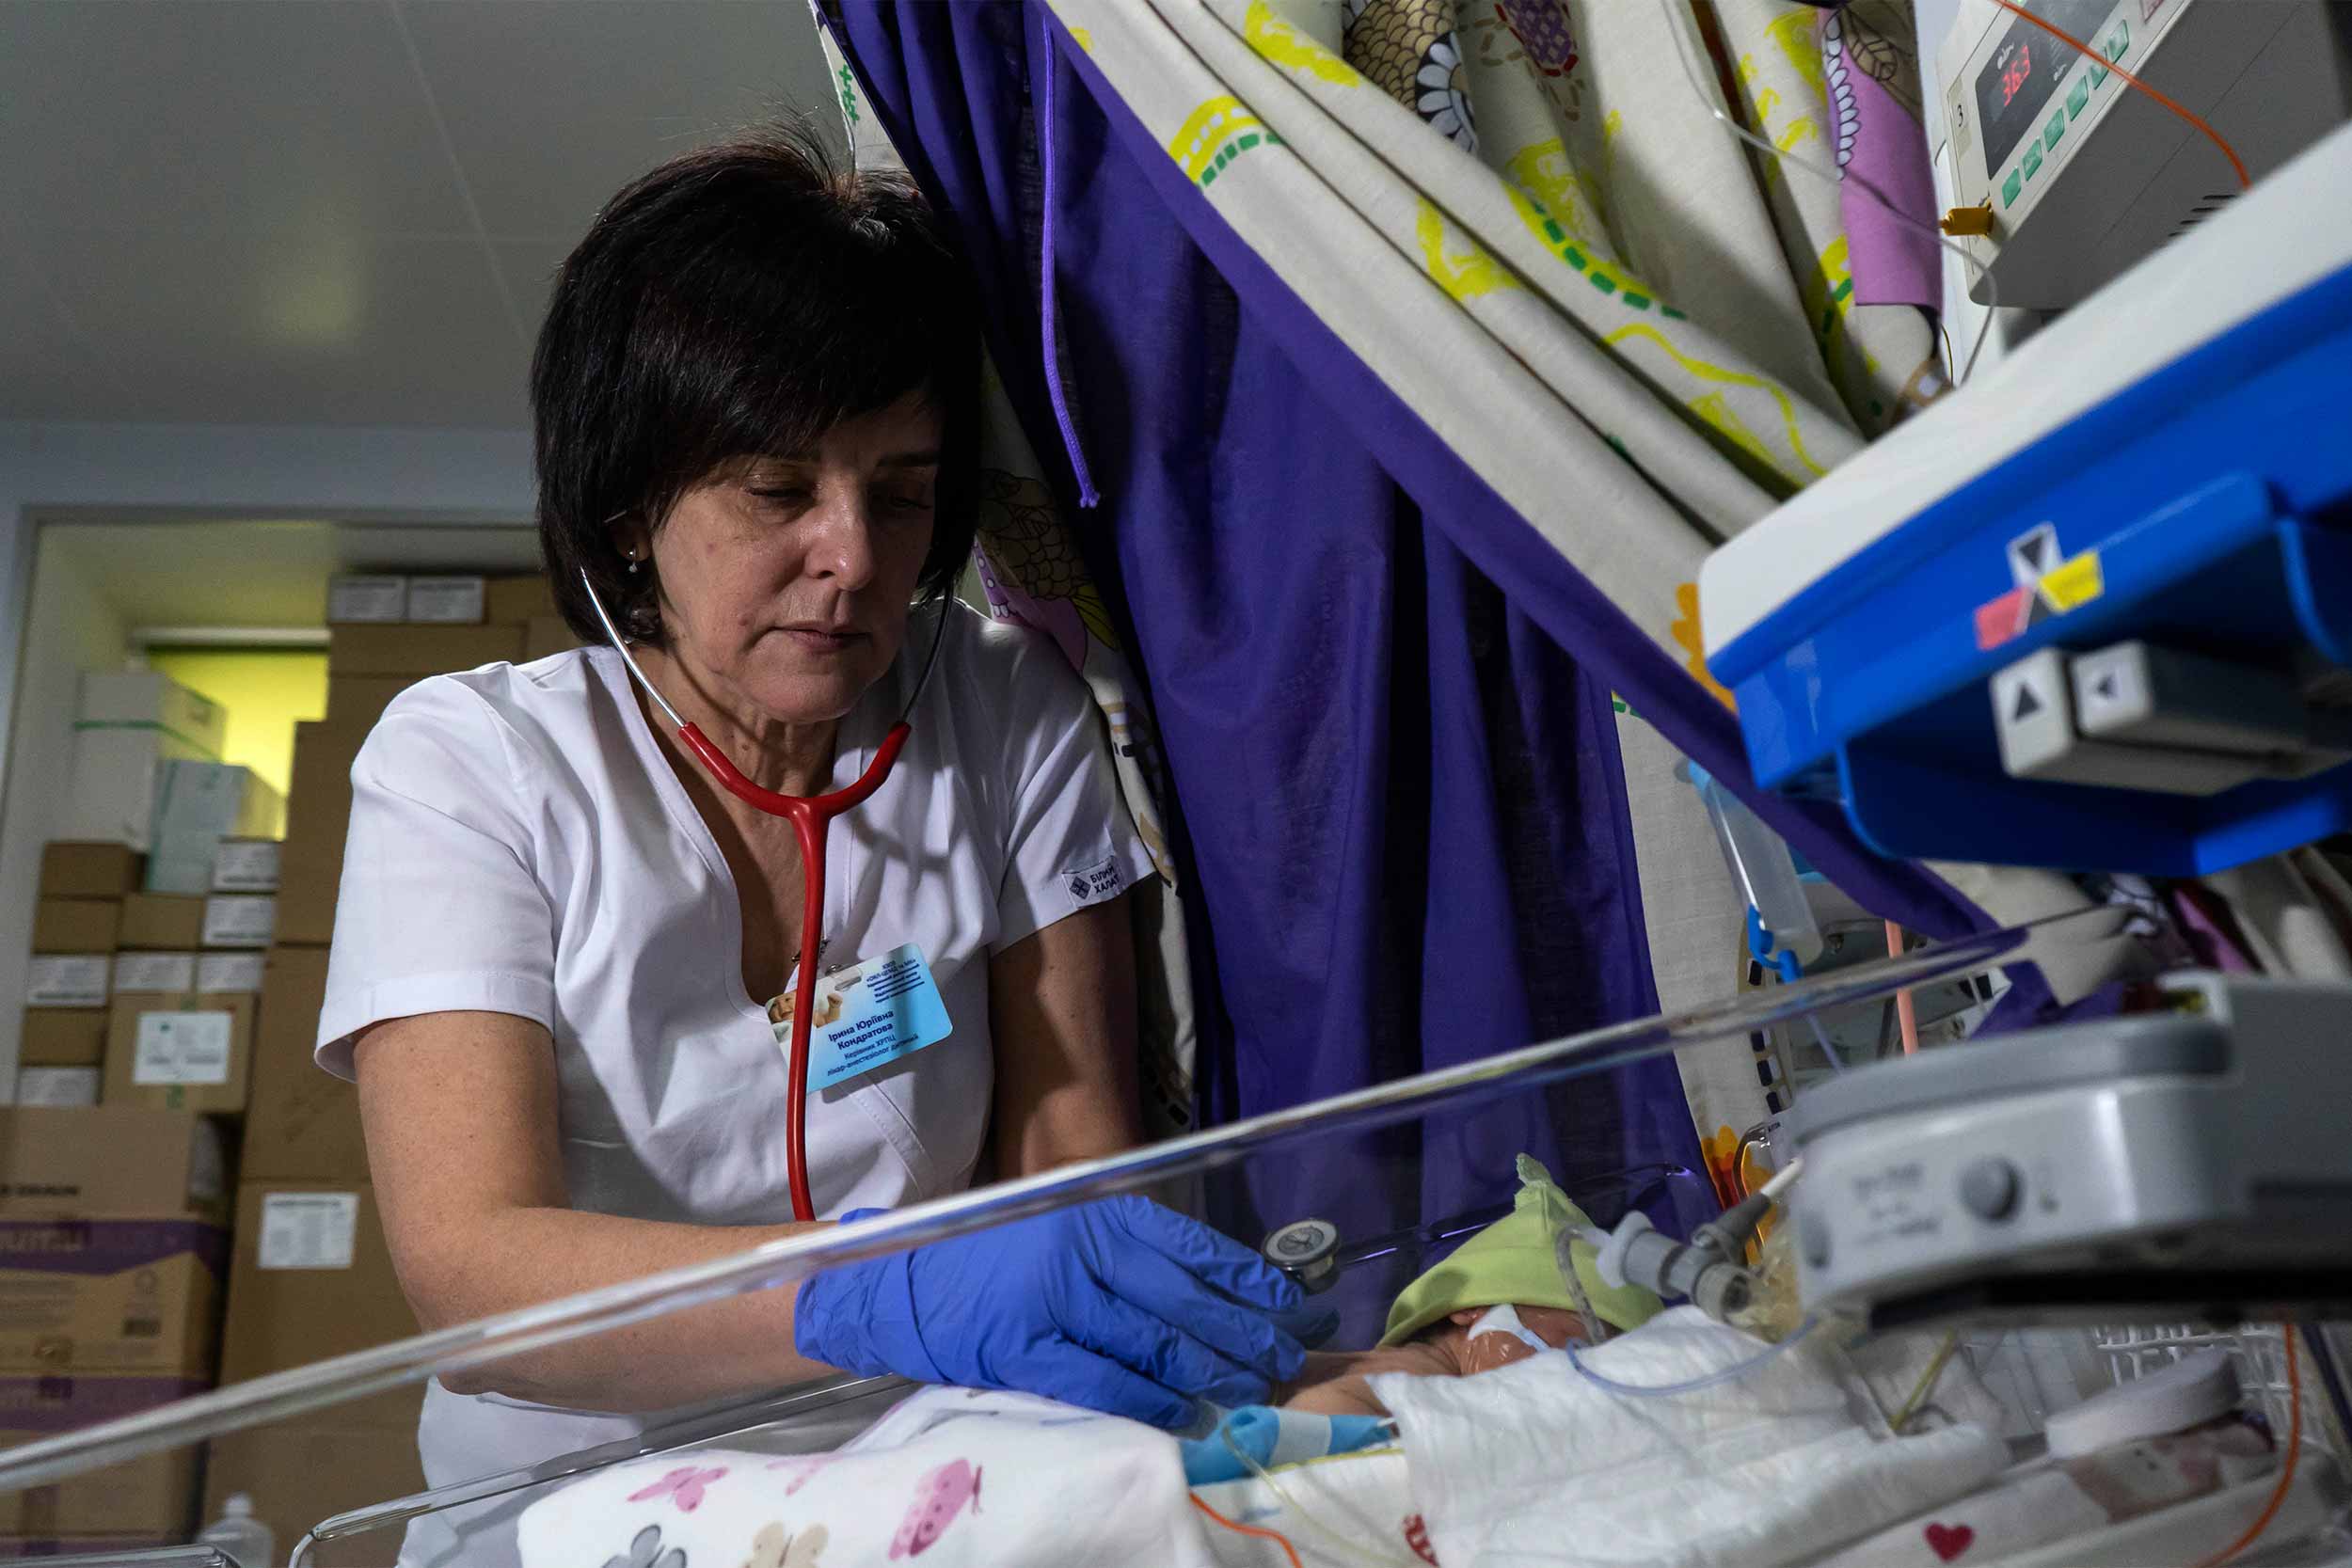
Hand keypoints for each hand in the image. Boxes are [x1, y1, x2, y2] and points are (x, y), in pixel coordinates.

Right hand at [794, 1195, 1305, 1425]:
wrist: (902, 1280)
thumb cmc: (997, 1257)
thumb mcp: (1068, 1228)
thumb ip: (1133, 1253)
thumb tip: (1221, 1291)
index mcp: (1100, 1211)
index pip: (1197, 1247)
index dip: (1253, 1281)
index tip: (1296, 1307)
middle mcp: (1085, 1247)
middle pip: (1188, 1299)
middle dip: (1249, 1333)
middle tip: (1289, 1359)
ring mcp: (1056, 1297)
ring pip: (1157, 1343)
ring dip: (1214, 1372)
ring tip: (1252, 1389)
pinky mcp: (1028, 1348)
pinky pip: (1109, 1382)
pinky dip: (1155, 1403)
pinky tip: (1189, 1417)